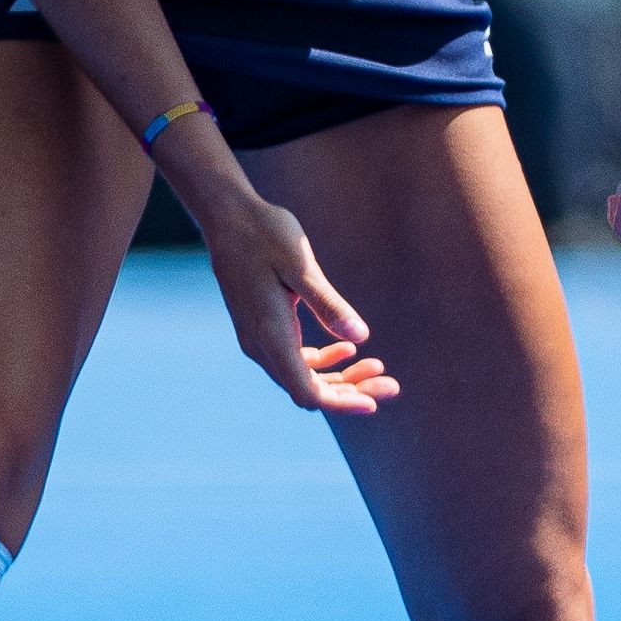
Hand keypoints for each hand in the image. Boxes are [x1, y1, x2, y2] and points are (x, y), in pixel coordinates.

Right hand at [196, 192, 394, 416]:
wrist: (228, 218)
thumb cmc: (266, 235)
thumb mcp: (301, 266)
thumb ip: (328, 304)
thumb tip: (362, 337)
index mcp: (270, 335)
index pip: (307, 391)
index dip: (341, 403)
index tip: (374, 402)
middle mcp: (260, 345)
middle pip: (308, 390)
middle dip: (350, 393)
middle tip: (392, 386)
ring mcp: (258, 340)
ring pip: (302, 378)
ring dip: (339, 379)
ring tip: (378, 368)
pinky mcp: (262, 330)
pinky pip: (293, 360)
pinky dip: (323, 362)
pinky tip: (348, 349)